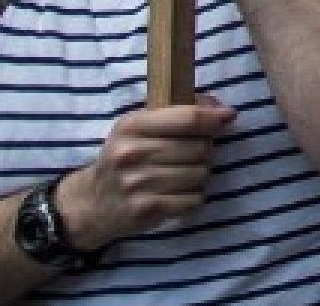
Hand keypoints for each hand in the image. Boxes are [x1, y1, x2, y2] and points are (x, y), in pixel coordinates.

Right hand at [58, 103, 236, 249]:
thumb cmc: (125, 158)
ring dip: (200, 174)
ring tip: (181, 175)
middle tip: (192, 154)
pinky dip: (193, 197)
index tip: (228, 117)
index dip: (213, 117)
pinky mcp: (146, 210)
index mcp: (132, 126)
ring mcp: (137, 184)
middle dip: (206, 149)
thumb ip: (177, 113)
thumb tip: (222, 110)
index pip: (187, 118)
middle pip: (200, 147)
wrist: (91, 203)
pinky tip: (176, 194)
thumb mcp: (139, 128)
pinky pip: (194, 199)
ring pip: (201, 173)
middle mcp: (131, 153)